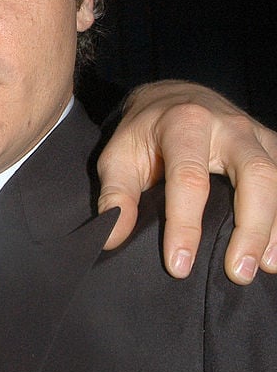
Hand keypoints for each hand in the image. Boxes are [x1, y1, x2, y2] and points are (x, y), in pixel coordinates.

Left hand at [97, 80, 276, 283]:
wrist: (172, 98)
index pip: (189, 179)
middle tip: (238, 273)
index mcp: (184, 124)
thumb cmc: (144, 134)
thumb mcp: (118, 157)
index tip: (178, 265)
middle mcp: (229, 126)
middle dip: (251, 228)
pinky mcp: (272, 145)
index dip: (184, 225)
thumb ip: (116, 196)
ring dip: (275, 227)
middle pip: (256, 175)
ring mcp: (256, 134)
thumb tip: (111, 238)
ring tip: (265, 267)